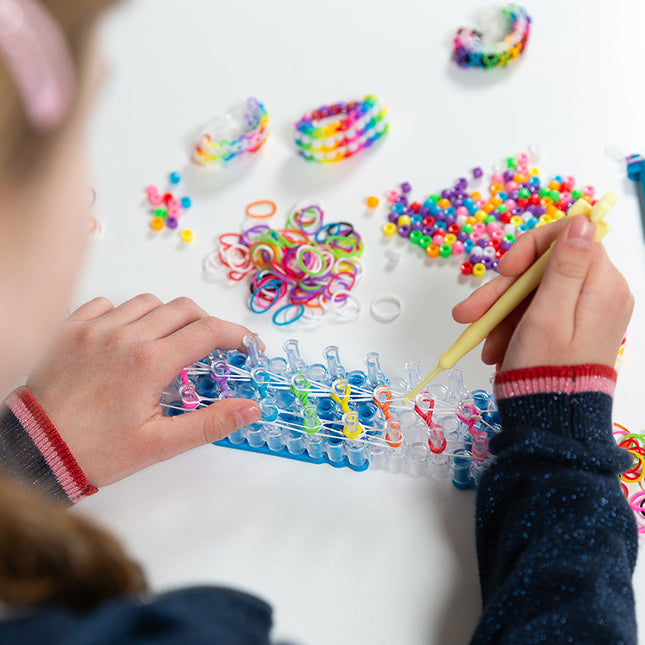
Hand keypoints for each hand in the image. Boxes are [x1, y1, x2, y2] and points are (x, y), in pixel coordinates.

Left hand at [26, 295, 261, 486]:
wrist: (35, 449)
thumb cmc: (94, 450)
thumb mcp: (160, 444)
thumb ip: (210, 423)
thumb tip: (250, 408)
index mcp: (150, 363)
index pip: (209, 332)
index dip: (236, 335)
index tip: (247, 345)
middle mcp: (125, 337)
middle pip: (184, 309)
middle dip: (207, 324)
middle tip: (210, 347)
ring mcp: (96, 329)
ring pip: (148, 302)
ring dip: (167, 318)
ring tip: (167, 344)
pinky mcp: (72, 329)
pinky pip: (107, 304)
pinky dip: (125, 314)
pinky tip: (126, 338)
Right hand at [452, 215, 632, 370]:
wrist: (552, 420)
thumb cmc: (547, 369)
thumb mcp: (549, 313)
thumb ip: (566, 266)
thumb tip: (585, 221)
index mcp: (602, 285)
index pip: (569, 237)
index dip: (531, 247)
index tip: (504, 268)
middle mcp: (600, 293)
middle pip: (544, 268)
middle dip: (503, 289)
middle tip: (470, 312)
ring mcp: (586, 311)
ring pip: (535, 291)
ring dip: (501, 312)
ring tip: (480, 339)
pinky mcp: (573, 327)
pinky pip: (537, 312)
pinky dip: (512, 325)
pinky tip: (494, 346)